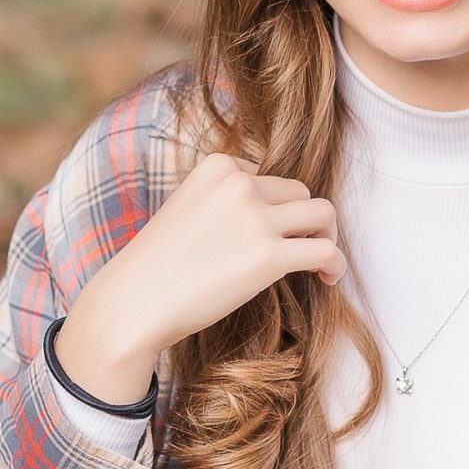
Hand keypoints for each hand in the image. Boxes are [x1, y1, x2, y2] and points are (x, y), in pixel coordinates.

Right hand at [57, 151, 346, 398]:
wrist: (133, 303)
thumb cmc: (157, 268)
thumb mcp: (188, 209)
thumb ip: (226, 202)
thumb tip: (274, 217)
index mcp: (218, 165)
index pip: (269, 178)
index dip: (274, 209)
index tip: (266, 236)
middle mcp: (239, 183)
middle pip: (300, 192)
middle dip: (303, 221)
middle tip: (296, 252)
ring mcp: (255, 217)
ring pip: (323, 213)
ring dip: (327, 237)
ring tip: (319, 262)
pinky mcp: (268, 256)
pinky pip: (325, 251)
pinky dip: (335, 263)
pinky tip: (329, 279)